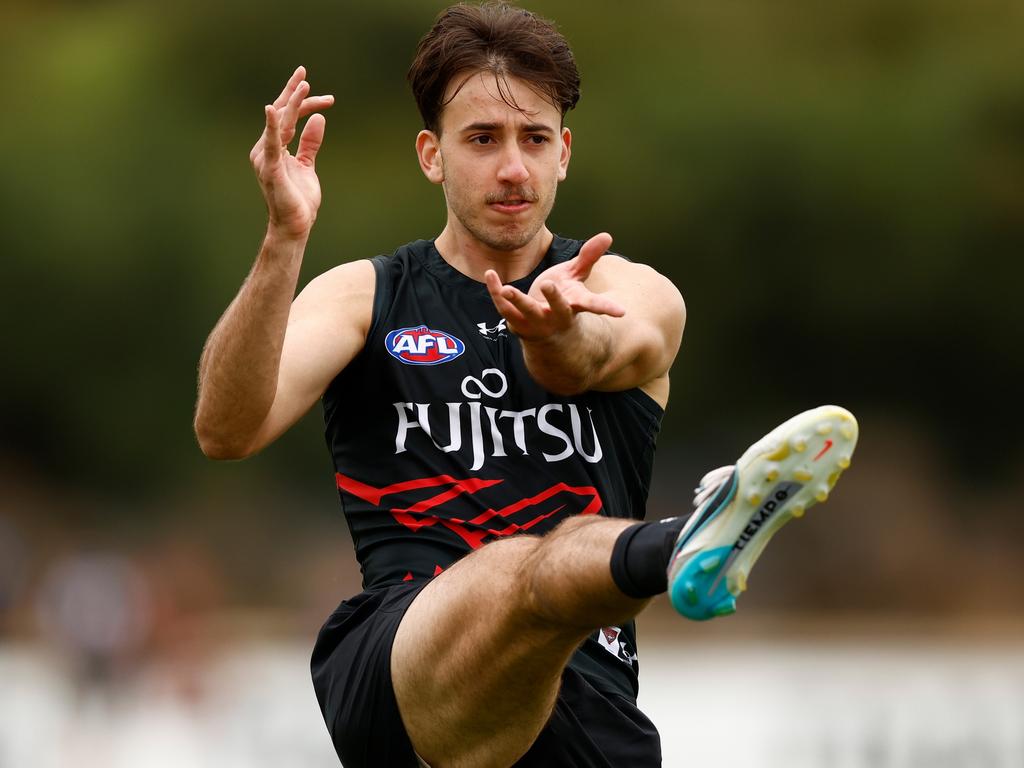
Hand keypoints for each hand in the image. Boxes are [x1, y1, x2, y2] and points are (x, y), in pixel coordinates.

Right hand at [249, 66, 334, 239]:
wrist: (294, 225)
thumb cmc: (298, 199)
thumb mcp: (308, 165)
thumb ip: (310, 143)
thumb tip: (318, 119)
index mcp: (275, 148)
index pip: (288, 117)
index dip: (303, 102)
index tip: (325, 96)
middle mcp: (266, 149)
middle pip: (281, 114)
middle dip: (294, 94)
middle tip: (305, 72)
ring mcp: (266, 157)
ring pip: (279, 123)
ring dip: (291, 103)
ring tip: (303, 85)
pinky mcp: (270, 168)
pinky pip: (272, 144)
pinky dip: (272, 126)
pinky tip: (273, 109)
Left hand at [484, 232, 625, 341]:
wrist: (544, 334)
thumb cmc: (564, 300)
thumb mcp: (576, 278)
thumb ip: (588, 257)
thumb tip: (607, 235)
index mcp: (574, 305)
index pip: (593, 306)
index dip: (607, 308)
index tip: (621, 312)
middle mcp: (556, 317)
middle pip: (557, 309)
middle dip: (553, 298)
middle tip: (550, 284)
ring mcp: (535, 322)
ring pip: (525, 312)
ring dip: (517, 300)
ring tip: (509, 288)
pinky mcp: (515, 322)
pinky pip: (503, 306)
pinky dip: (495, 290)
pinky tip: (490, 273)